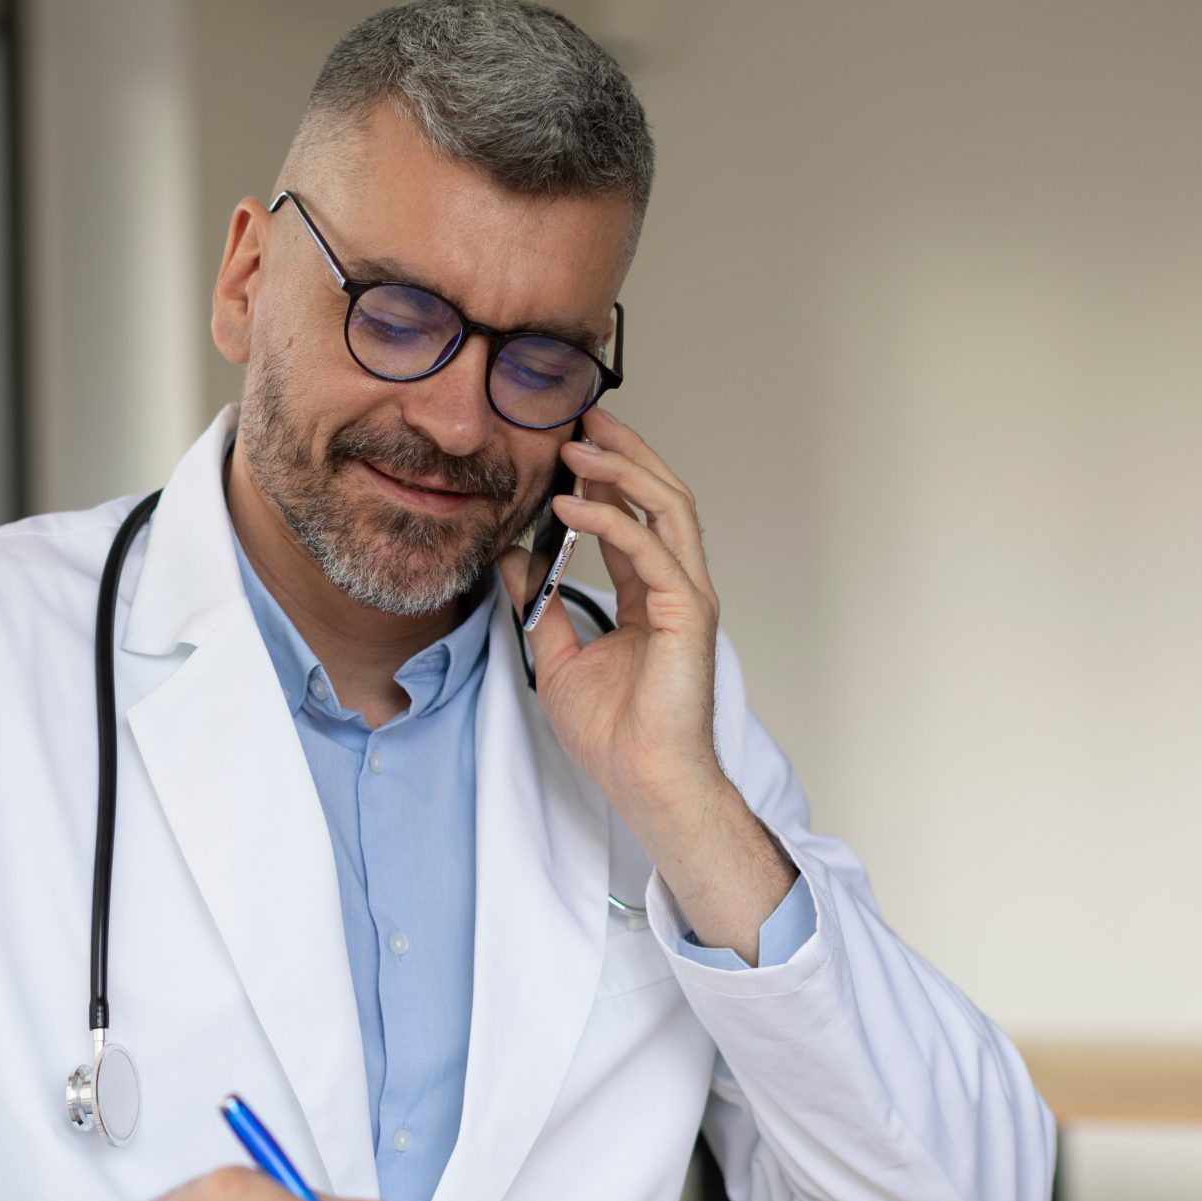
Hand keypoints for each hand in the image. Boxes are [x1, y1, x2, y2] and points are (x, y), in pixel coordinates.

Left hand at [496, 407, 792, 954]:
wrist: (641, 780)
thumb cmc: (614, 733)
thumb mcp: (554, 656)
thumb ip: (539, 604)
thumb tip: (513, 559)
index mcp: (650, 595)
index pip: (633, 518)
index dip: (604, 479)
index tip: (568, 447)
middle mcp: (675, 586)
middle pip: (661, 496)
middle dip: (624, 453)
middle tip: (583, 420)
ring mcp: (687, 596)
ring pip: (668, 507)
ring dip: (623, 470)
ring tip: (579, 446)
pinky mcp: (688, 613)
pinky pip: (651, 550)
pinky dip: (612, 521)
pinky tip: (570, 506)